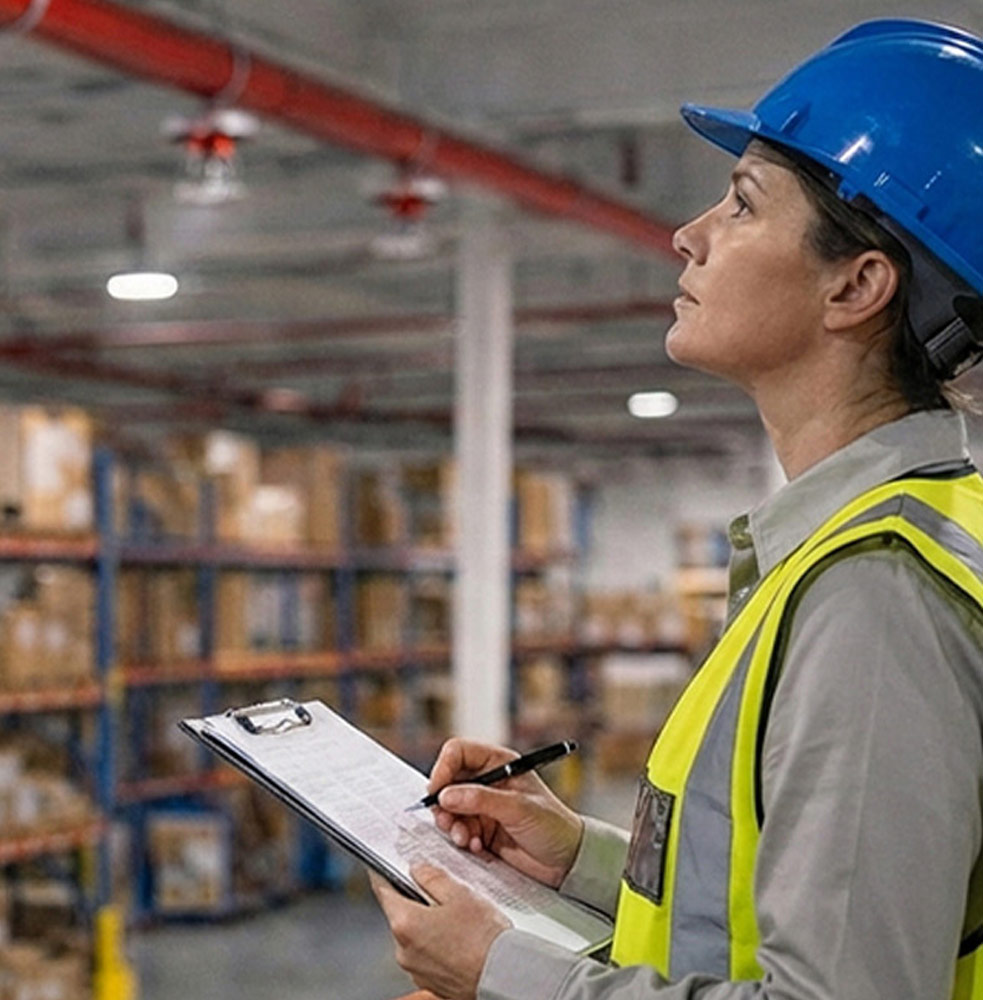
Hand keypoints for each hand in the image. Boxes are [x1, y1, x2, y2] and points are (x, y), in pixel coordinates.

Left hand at [370, 863, 509, 999]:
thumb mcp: (459, 894)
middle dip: (415, 900)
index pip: (382, 890)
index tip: (384, 864)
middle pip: (400, 914)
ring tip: (457, 919)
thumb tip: (417, 869)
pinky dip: (436, 944)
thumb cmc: (483, 938)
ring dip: (427, 924)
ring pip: (414, 935)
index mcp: (405, 923)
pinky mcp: (429, 982)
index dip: (383, 873)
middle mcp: (403, 950)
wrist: (503, 977)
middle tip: (441, 891)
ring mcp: (415, 969)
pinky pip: (426, 955)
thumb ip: (432, 878)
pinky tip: (459, 939)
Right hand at [429, 738, 584, 887]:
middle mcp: (488, 781)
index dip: (444, 768)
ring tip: (466, 839)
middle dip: (444, 803)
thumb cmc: (554, 825)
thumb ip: (481, 799)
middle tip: (447, 821)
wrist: (567, 861)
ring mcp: (483, 806)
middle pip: (448, 782)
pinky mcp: (481, 829)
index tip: (437, 791)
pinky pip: (458, 829)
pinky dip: (462, 839)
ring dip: (452, 825)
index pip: (459, 753)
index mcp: (500, 763)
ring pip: (449, 808)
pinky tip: (477, 847)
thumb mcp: (519, 808)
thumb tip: (446, 795)